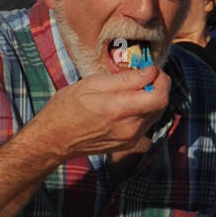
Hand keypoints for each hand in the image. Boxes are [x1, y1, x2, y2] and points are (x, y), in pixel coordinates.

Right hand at [29, 64, 169, 160]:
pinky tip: (132, 111)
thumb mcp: (92, 84)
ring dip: (151, 100)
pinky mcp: (128, 146)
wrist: (53, 139)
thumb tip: (150, 71)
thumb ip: (126, 79)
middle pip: (162, 105)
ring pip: (156, 115)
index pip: (160, 95)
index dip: (161, 79)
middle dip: (158, 86)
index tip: (150, 70)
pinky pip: (148, 129)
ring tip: (133, 92)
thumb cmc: (67, 108)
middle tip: (142, 77)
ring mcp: (130, 140)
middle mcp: (129, 127)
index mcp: (120, 108)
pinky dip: (146, 117)